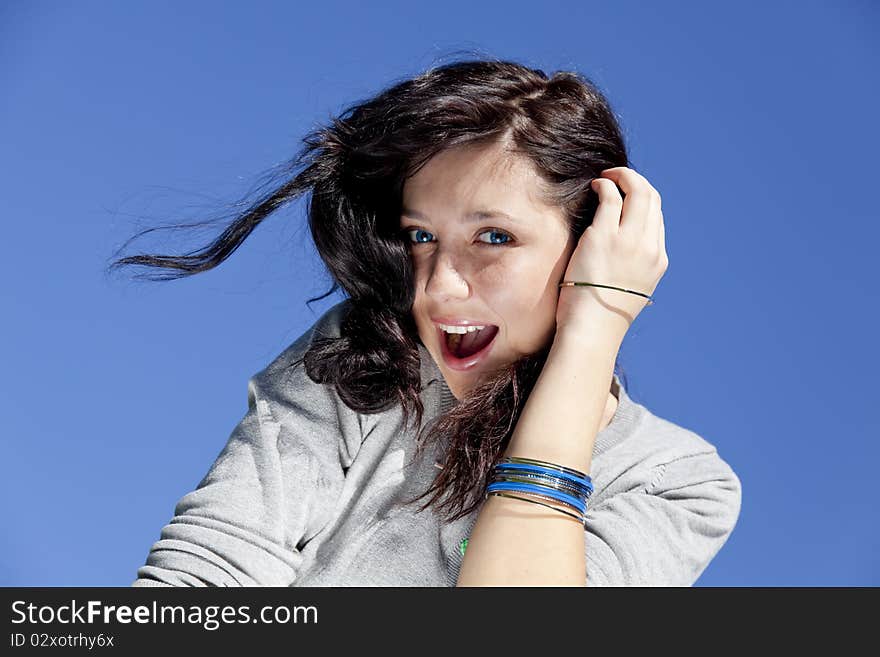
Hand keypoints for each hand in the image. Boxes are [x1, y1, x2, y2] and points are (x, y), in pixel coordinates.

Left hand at [556, 167, 667, 337]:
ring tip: (606, 177)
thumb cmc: (600, 314)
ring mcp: (628, 240)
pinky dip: (606, 185)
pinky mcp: (604, 235)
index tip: (626, 198)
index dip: (643, 202)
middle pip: (653, 198)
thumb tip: (621, 258)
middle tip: (617, 178)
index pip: (657, 219)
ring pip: (638, 191)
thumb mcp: (628, 291)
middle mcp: (648, 247)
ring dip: (622, 176)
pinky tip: (596, 186)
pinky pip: (611, 196)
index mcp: (657, 260)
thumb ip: (631, 268)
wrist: (592, 328)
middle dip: (636, 181)